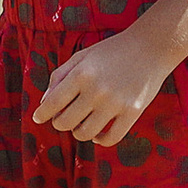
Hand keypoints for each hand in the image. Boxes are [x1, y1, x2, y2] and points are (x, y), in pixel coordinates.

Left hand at [31, 24, 174, 145]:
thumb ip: (59, 76)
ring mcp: (116, 103)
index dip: (42, 114)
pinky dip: (100, 140)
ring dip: (78, 132)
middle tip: (62, 118)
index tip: (37, 118)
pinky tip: (97, 133)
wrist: (151, 47)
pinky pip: (111, 138)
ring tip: (80, 124)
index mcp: (81, 74)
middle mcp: (96, 90)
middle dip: (59, 123)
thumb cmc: (111, 51)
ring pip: (85, 133)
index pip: (53, 102)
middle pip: (66, 122)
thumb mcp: (81, 57)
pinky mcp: (134, 112)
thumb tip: (44, 102)